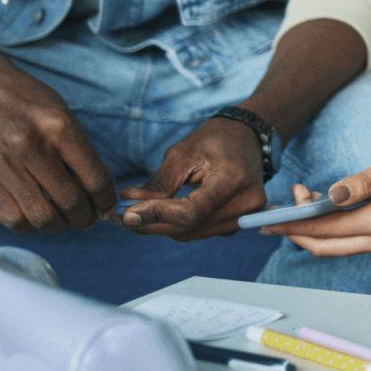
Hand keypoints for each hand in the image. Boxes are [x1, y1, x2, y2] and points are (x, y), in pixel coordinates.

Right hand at [0, 40, 116, 234]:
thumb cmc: (25, 99)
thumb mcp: (61, 112)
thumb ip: (78, 150)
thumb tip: (97, 192)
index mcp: (58, 128)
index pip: (95, 179)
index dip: (106, 200)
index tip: (106, 205)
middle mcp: (31, 148)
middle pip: (71, 203)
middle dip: (86, 218)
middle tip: (87, 216)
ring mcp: (4, 166)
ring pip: (42, 218)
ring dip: (59, 225)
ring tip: (62, 217)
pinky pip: (12, 219)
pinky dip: (30, 225)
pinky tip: (36, 215)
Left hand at [119, 117, 266, 239]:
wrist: (247, 137)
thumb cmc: (214, 140)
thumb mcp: (182, 153)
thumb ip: (158, 185)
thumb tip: (129, 209)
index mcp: (233, 179)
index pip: (191, 212)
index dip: (156, 215)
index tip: (127, 214)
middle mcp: (246, 203)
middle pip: (189, 227)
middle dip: (153, 223)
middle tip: (123, 215)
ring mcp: (247, 216)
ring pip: (192, 233)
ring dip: (163, 225)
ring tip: (142, 210)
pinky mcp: (240, 222)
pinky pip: (201, 231)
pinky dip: (179, 225)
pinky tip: (166, 211)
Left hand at [261, 139, 370, 255]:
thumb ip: (359, 183)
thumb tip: (327, 196)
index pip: (325, 230)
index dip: (293, 224)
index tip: (267, 219)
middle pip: (326, 247)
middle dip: (296, 232)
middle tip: (272, 217)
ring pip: (337, 246)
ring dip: (314, 231)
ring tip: (297, 205)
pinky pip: (352, 240)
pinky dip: (332, 230)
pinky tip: (323, 211)